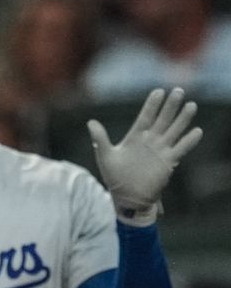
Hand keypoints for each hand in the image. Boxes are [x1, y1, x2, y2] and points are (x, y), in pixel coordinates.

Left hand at [87, 88, 202, 225]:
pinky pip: (181, 149)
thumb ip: (100, 138)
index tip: (159, 91)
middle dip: (170, 106)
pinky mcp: (169, 162)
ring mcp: (161, 150)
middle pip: (163, 120)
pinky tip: (197, 131)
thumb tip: (90, 122)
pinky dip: (189, 141)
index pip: (146, 116)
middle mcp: (150, 141)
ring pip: (174, 131)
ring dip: (183, 119)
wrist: (127, 197)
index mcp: (135, 137)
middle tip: (178, 91)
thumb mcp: (105, 156)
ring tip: (191, 105)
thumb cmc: (115, 177)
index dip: (152, 105)